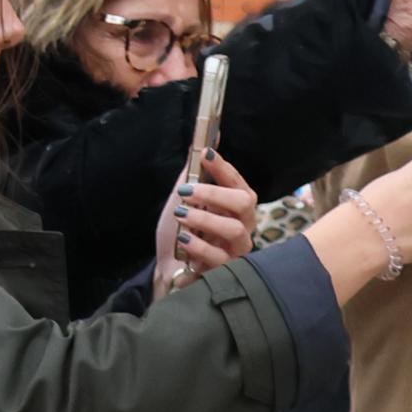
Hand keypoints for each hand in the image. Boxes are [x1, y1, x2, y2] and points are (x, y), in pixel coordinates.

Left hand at [157, 152, 254, 288]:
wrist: (167, 269)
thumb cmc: (180, 233)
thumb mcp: (182, 201)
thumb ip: (194, 174)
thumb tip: (208, 141)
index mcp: (235, 206)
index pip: (238, 182)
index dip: (223, 167)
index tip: (205, 155)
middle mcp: (242, 225)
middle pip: (244, 202)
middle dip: (214, 193)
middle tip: (186, 193)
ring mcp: (237, 249)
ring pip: (234, 229)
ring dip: (204, 218)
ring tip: (181, 215)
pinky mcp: (228, 270)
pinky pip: (219, 256)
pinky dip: (199, 246)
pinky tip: (184, 240)